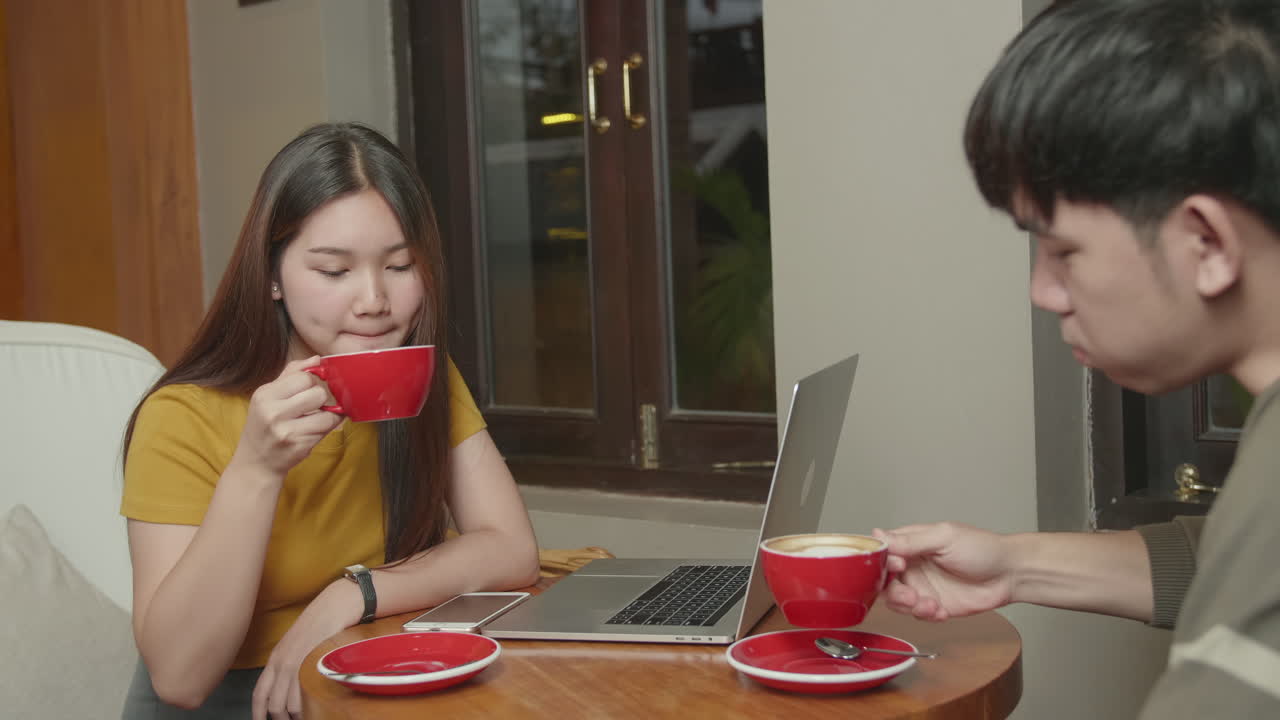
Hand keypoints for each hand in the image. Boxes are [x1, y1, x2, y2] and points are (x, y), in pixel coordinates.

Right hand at [230, 357, 343, 478]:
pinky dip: (325, 429)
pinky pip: (326, 429)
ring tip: (312, 421)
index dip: (312, 383)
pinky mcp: (298, 445)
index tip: (308, 391)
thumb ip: (292, 374)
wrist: (256, 463)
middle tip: (310, 409)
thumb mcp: (269, 396)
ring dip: (325, 416)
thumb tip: (317, 359)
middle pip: (318, 392)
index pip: (304, 376)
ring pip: (326, 412)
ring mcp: (285, 430)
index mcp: (264, 394)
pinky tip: (312, 432)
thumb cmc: (265, 426)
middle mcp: (272, 411)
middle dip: (320, 400)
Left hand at [252, 580, 361, 719]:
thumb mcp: (294, 644)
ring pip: (290, 705)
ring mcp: (298, 665)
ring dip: (297, 716)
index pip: (259, 694)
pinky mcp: (313, 665)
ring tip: (305, 716)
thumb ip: (286, 663)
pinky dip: (309, 707)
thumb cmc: (317, 623)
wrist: (333, 607)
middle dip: (280, 719)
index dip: (258, 713)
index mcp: (275, 659)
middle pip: (274, 704)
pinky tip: (315, 708)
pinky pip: (306, 696)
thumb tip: (286, 686)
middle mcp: (282, 664)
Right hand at [874, 522, 1017, 621]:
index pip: (882, 553)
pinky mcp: (933, 606)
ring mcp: (922, 586)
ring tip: (929, 604)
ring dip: (908, 605)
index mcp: (911, 544)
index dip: (882, 563)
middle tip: (911, 593)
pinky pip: (916, 615)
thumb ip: (911, 540)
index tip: (898, 566)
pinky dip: (925, 615)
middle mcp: (912, 566)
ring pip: (896, 601)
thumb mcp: (945, 537)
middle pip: (883, 581)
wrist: (1009, 574)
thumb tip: (879, 535)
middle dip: (893, 591)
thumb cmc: (982, 548)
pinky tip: (940, 610)